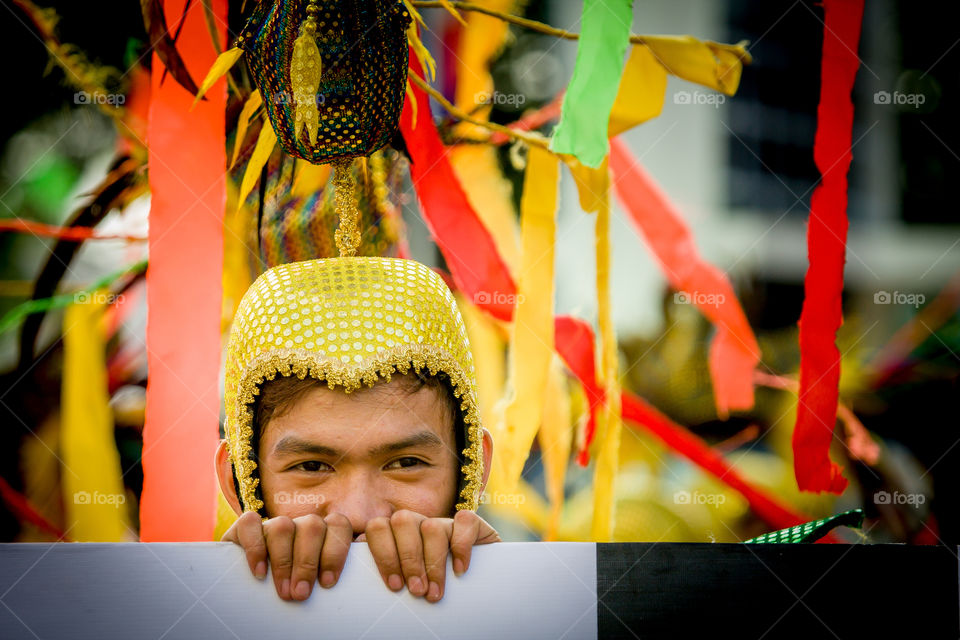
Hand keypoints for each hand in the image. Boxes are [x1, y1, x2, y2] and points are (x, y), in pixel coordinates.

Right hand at [221, 511, 352, 600]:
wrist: (251, 585)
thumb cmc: (296, 587)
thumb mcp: (319, 581)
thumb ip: (335, 575)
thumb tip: (362, 588)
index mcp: (324, 533)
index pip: (340, 525)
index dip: (337, 552)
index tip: (329, 584)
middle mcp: (301, 525)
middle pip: (313, 526)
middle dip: (308, 562)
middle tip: (302, 595)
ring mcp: (274, 524)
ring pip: (284, 526)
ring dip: (284, 562)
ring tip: (284, 592)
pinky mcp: (245, 528)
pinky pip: (251, 524)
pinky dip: (255, 548)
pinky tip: (259, 573)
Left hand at [360, 509, 500, 602]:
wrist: (477, 586)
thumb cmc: (430, 587)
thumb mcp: (405, 581)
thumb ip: (386, 572)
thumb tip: (362, 577)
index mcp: (396, 534)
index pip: (378, 528)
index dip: (384, 556)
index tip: (395, 586)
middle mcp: (418, 524)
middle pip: (401, 521)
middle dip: (408, 559)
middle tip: (417, 590)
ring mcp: (444, 522)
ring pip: (431, 526)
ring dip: (433, 563)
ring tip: (435, 592)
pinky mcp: (472, 524)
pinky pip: (464, 521)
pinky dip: (461, 546)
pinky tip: (460, 570)